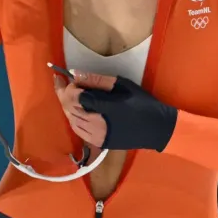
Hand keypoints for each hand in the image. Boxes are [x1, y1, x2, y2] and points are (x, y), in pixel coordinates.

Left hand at [60, 70, 176, 151]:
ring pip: (71, 120)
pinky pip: (78, 130)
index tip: (67, 77)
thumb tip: (75, 74)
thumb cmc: (141, 103)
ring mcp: (96, 137)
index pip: (73, 98)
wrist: (157, 129)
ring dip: (67, 107)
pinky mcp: (99, 143)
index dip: (67, 87)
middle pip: (69, 109)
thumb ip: (96, 80)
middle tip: (61, 82)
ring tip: (68, 94)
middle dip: (63, 95)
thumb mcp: (121, 85)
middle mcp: (96, 125)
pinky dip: (74, 118)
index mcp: (102, 108)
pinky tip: (76, 109)